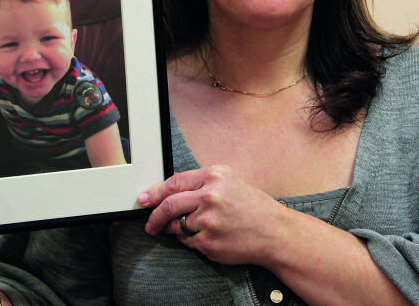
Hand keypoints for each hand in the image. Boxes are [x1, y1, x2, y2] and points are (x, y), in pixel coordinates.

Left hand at [139, 165, 287, 265]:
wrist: (274, 232)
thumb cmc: (253, 206)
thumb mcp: (230, 181)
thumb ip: (201, 182)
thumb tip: (170, 190)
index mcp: (214, 176)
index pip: (174, 183)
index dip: (155, 192)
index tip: (144, 199)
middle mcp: (210, 196)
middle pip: (169, 205)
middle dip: (155, 215)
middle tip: (149, 223)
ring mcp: (208, 221)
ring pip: (177, 226)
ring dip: (176, 229)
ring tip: (194, 228)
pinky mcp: (208, 242)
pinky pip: (188, 242)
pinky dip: (192, 240)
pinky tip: (208, 236)